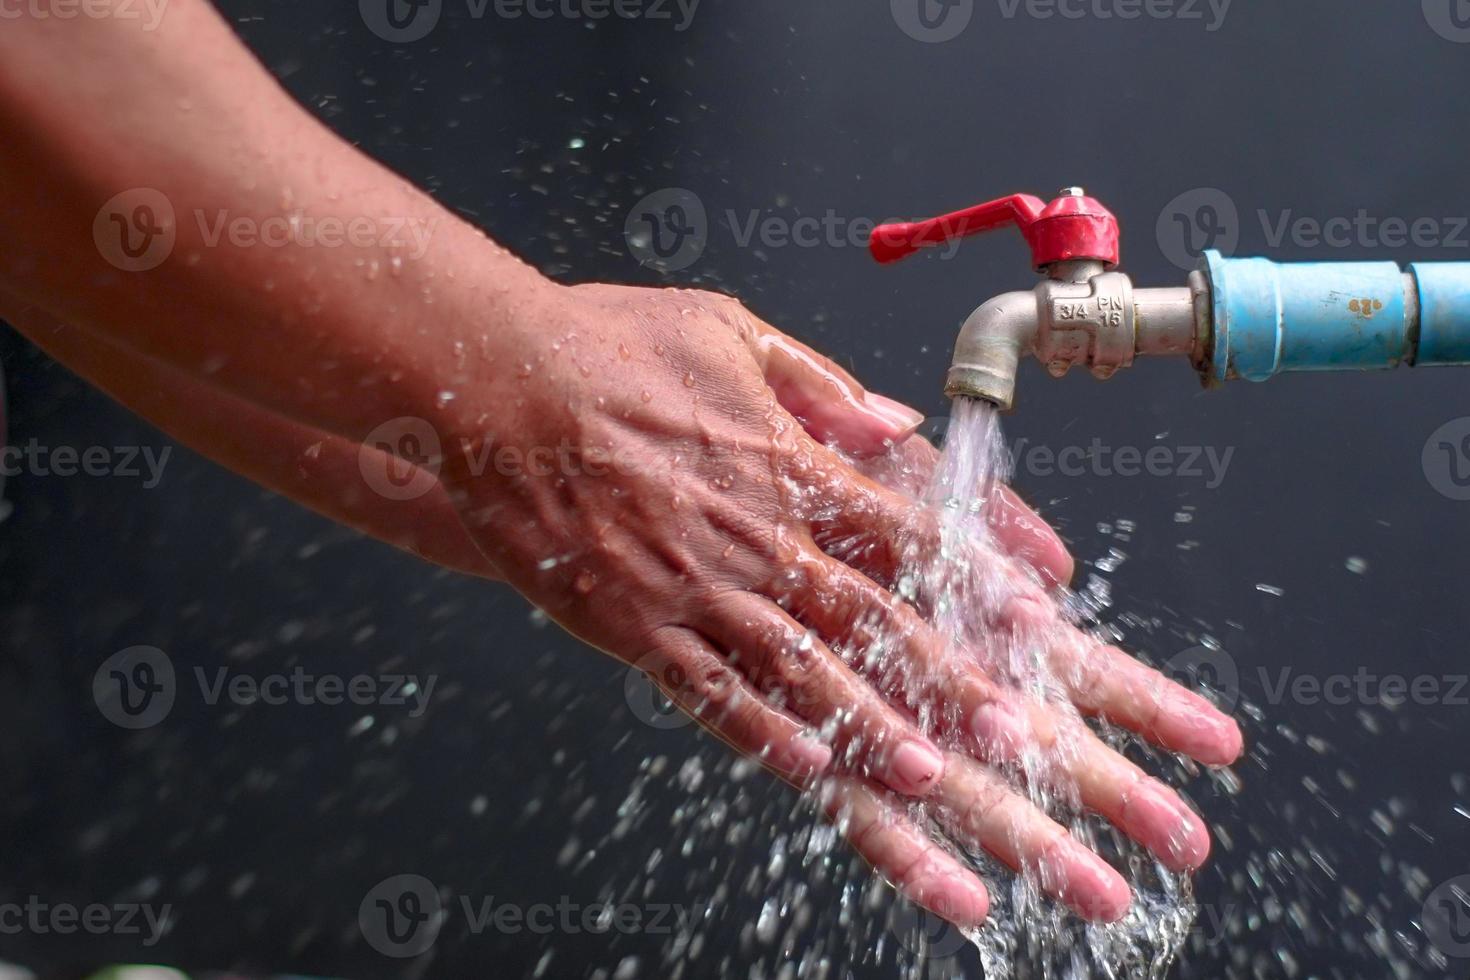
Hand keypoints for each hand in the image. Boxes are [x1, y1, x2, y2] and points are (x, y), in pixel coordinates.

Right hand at [428, 282, 1240, 925]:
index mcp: (785, 457)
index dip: (979, 570)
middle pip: (870, 613)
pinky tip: (810, 770)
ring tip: (933, 772)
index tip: (1038, 610)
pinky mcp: (633, 623)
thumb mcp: (728, 331)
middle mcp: (754, 529)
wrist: (495, 379)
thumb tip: (894, 420)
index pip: (905, 522)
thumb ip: (818, 383)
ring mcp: (694, 583)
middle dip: (948, 675)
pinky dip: (762, 732)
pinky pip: (707, 689)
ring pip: (799, 666)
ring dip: (871, 723)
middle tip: (1014, 729)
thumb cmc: (608, 344)